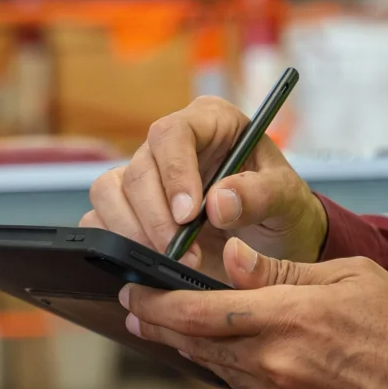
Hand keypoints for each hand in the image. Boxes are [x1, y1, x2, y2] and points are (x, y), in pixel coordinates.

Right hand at [81, 96, 326, 276]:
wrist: (273, 246)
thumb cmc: (281, 209)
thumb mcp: (287, 200)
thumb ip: (261, 195)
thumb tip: (218, 202)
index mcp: (210, 122)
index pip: (173, 133)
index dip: (175, 173)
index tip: (189, 214)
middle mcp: (170, 145)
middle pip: (138, 169)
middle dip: (156, 218)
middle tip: (183, 253)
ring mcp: (145, 177)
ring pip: (109, 193)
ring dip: (133, 233)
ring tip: (170, 261)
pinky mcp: (127, 210)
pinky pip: (99, 221)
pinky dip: (116, 246)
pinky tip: (149, 266)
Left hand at [123, 238, 387, 388]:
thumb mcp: (353, 278)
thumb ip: (286, 270)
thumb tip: (233, 257)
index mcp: (291, 318)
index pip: (199, 311)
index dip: (155, 303)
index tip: (130, 291)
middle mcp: (278, 366)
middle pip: (197, 346)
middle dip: (163, 326)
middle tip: (138, 309)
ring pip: (220, 374)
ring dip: (196, 351)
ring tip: (180, 331)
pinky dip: (241, 376)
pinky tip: (245, 360)